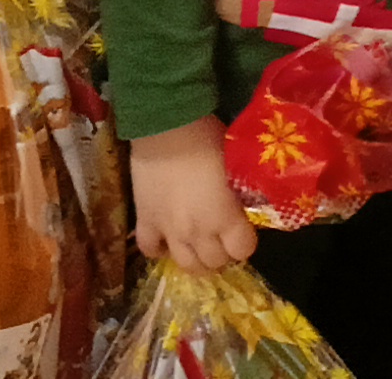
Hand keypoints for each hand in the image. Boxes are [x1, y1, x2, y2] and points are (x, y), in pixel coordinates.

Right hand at [128, 118, 253, 269]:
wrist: (165, 126)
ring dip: (196, 259)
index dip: (245, 241)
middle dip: (222, 253)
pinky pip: (150, 249)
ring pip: (186, 265)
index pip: (243, 250)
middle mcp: (199, 232)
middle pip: (215, 262)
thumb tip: (246, 199)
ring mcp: (169, 230)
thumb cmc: (207, 138)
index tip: (243, 230)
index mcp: (225, 217)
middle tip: (221, 237)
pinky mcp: (145, 220)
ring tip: (197, 244)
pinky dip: (159, 248)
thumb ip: (241, 190)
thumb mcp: (236, 164)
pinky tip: (166, 238)